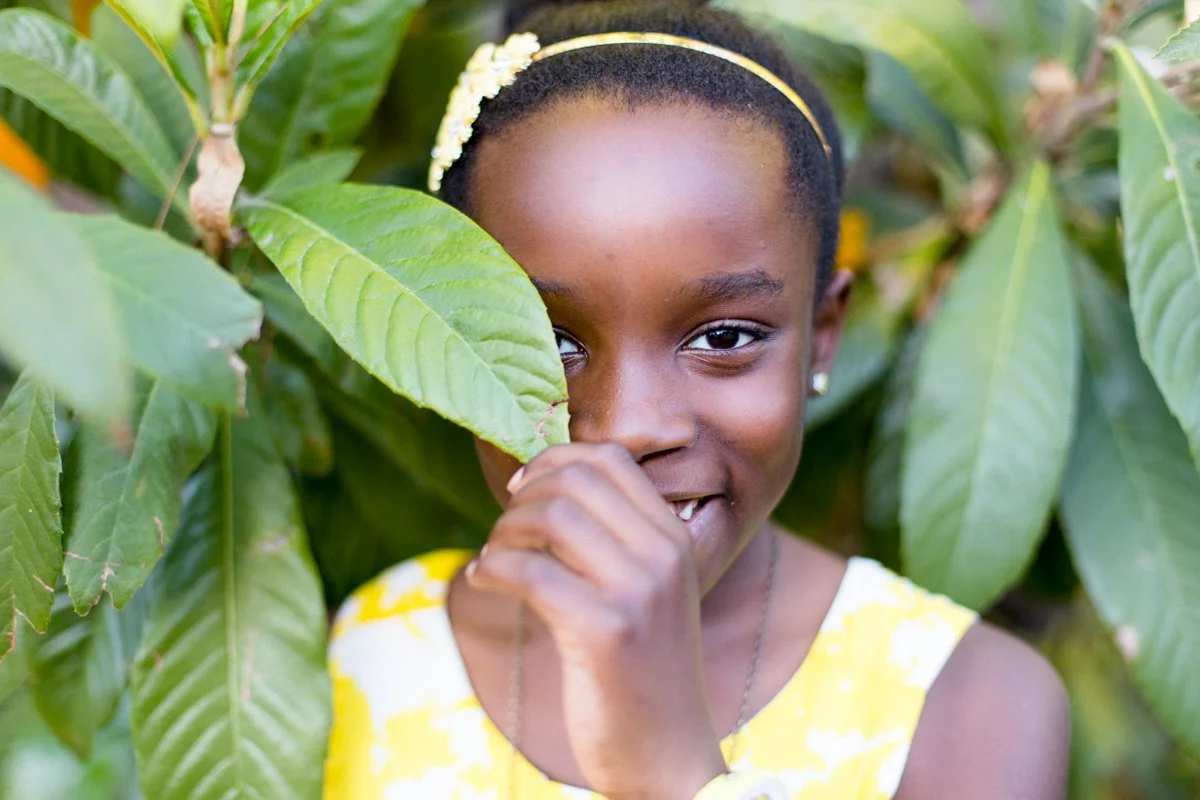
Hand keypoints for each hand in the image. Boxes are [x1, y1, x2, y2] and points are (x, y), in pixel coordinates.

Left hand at [467, 442, 726, 799]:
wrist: (667, 757)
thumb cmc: (639, 671)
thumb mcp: (643, 592)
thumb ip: (608, 540)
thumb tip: (536, 487)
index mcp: (675, 537)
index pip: (609, 458)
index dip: (553, 461)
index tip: (522, 492)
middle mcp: (665, 554)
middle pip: (575, 477)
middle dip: (523, 496)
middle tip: (504, 533)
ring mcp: (638, 591)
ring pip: (552, 516)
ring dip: (504, 532)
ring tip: (494, 561)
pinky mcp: (605, 631)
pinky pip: (529, 571)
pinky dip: (491, 569)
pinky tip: (483, 582)